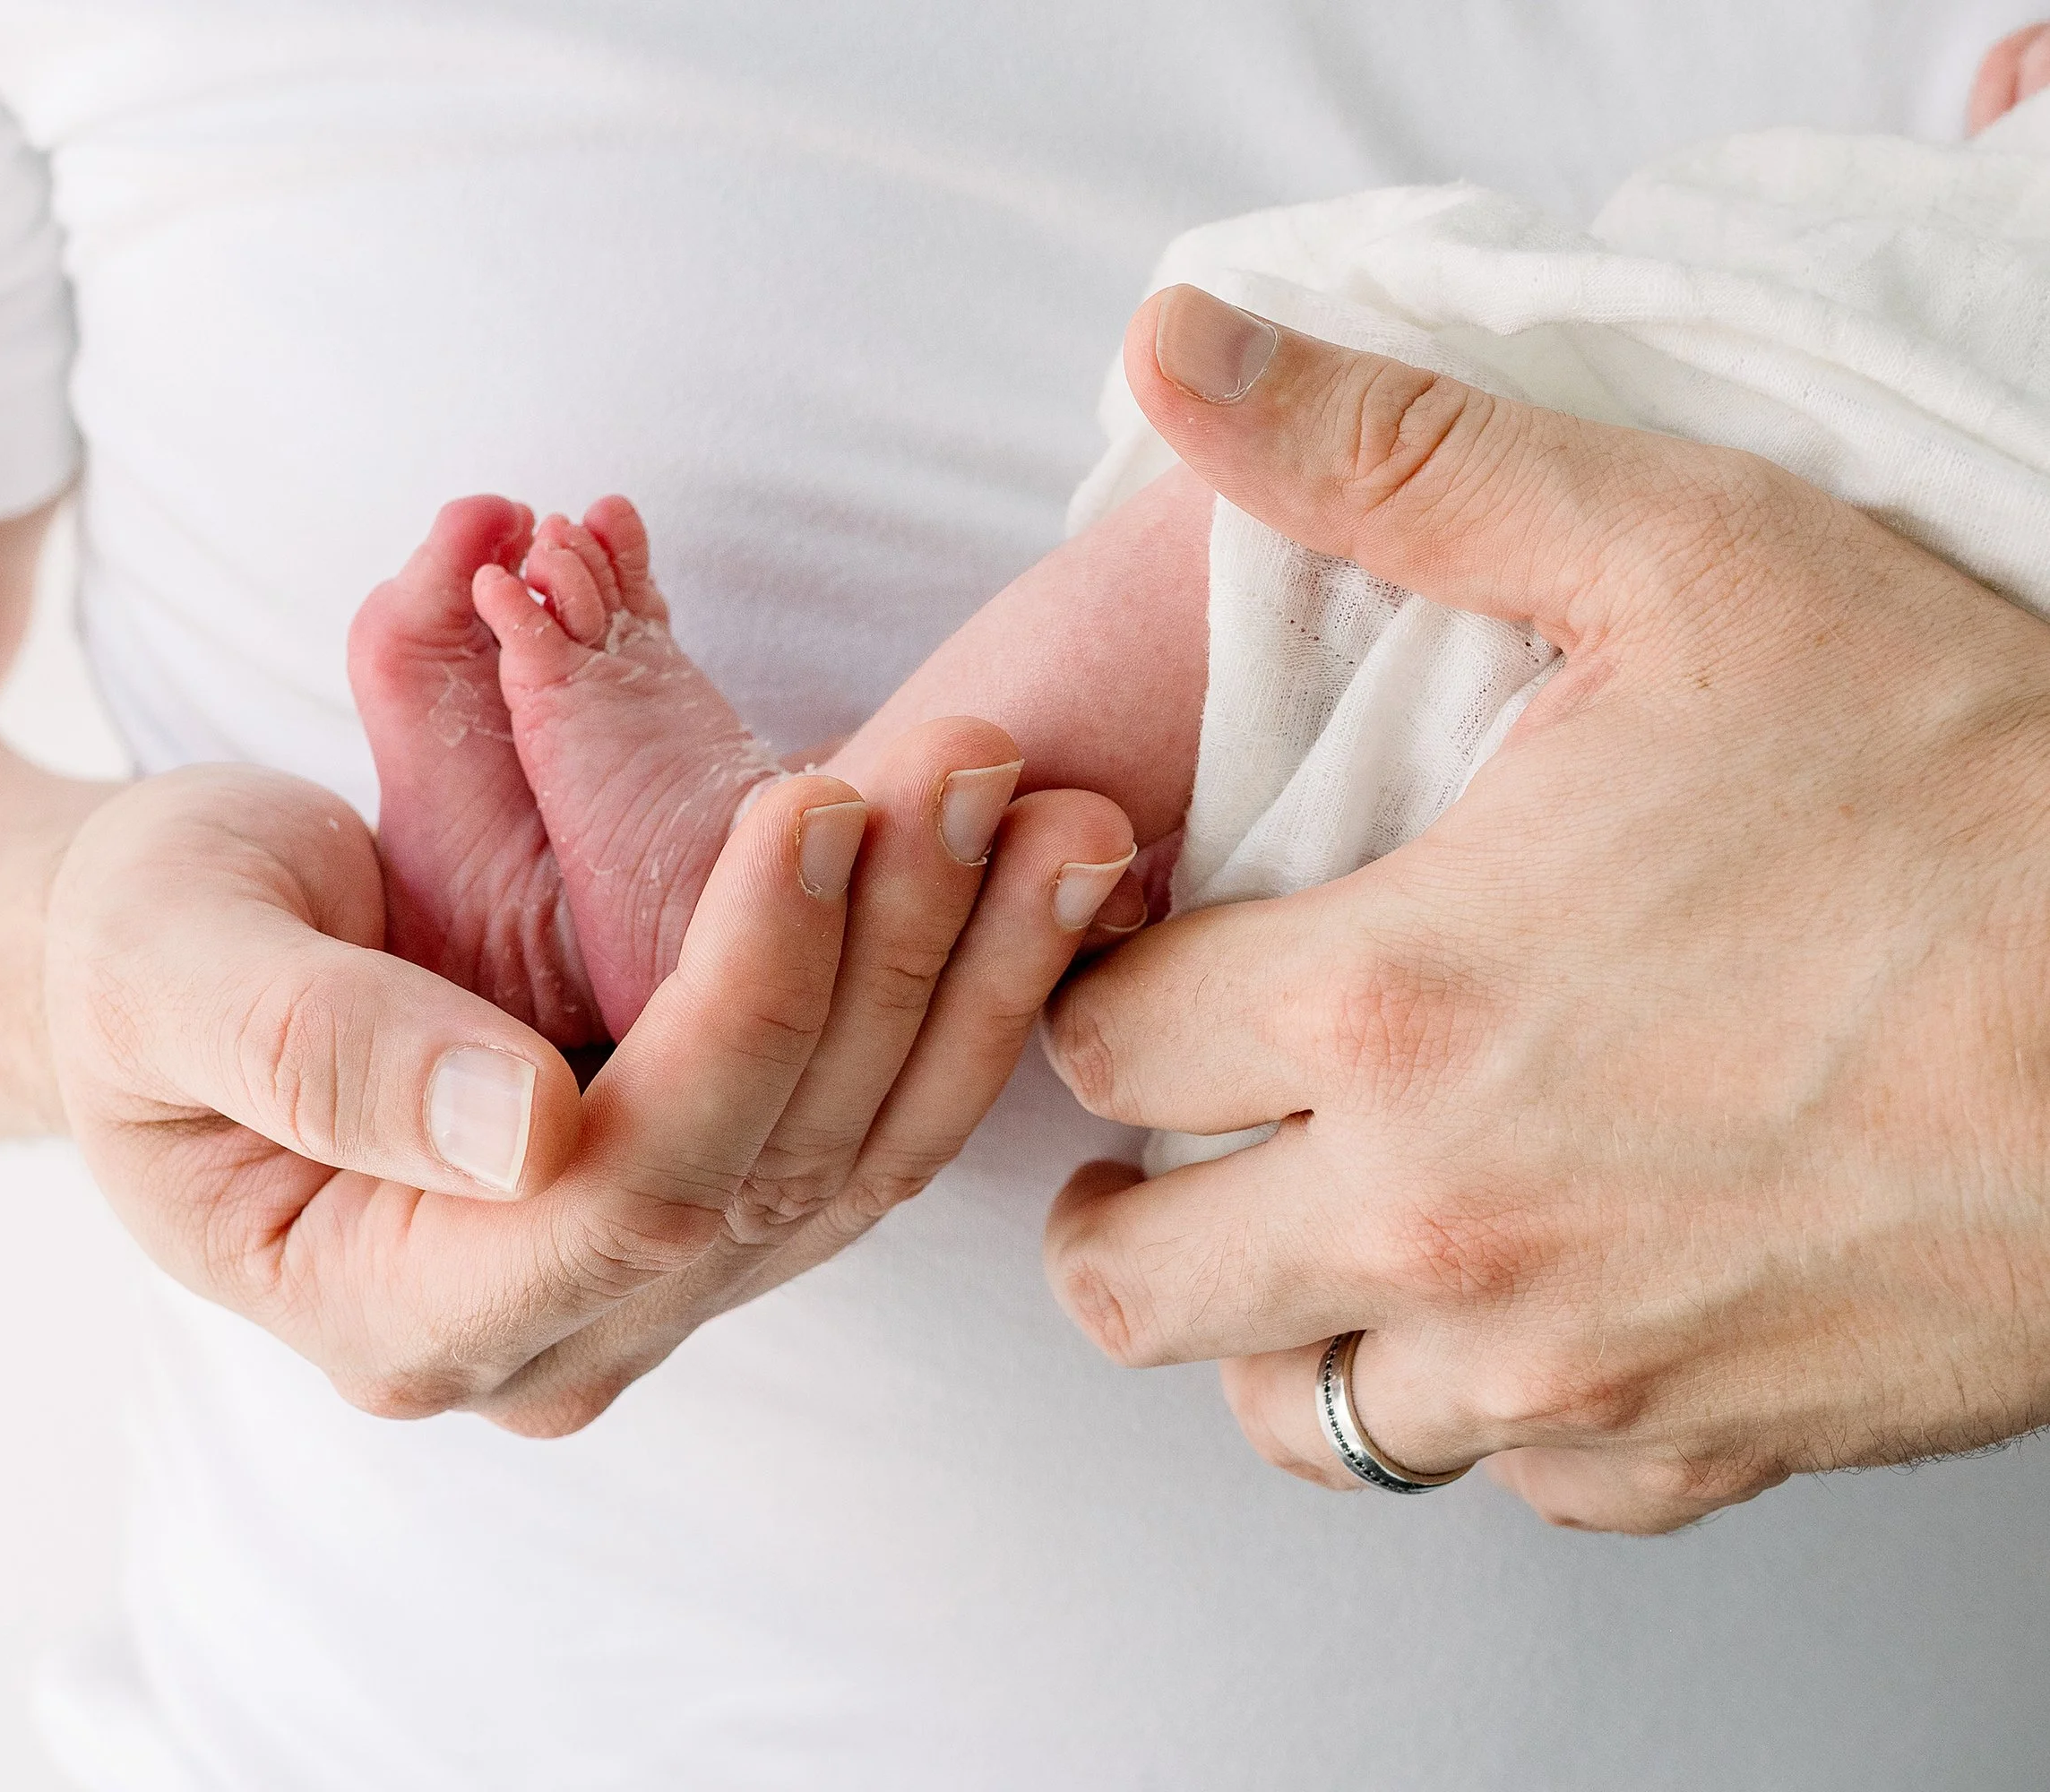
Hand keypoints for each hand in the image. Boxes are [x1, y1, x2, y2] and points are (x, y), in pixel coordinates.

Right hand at [47, 725, 1132, 1433]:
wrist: (170, 964)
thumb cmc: (139, 951)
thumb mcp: (162, 972)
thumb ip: (316, 1054)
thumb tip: (528, 1127)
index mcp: (398, 1311)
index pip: (630, 1183)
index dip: (745, 998)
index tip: (815, 805)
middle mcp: (554, 1328)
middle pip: (781, 1165)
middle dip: (896, 957)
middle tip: (975, 761)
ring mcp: (648, 1281)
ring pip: (863, 1150)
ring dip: (973, 974)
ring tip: (1062, 810)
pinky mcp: (710, 1197)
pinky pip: (871, 1112)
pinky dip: (960, 989)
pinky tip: (1037, 871)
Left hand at [1039, 285, 2049, 1532]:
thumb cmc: (1970, 789)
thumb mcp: (1679, 555)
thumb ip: (1394, 459)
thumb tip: (1177, 345)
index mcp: (1387, 1001)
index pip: (1097, 1044)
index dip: (1102, 991)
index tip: (1159, 959)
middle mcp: (1435, 1216)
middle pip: (1127, 1278)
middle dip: (1121, 1195)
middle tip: (1181, 1123)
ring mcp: (1557, 1367)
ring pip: (1287, 1410)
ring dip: (1274, 1316)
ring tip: (1324, 1215)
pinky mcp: (1689, 1454)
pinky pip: (1500, 1476)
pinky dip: (1481, 1402)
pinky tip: (1530, 1290)